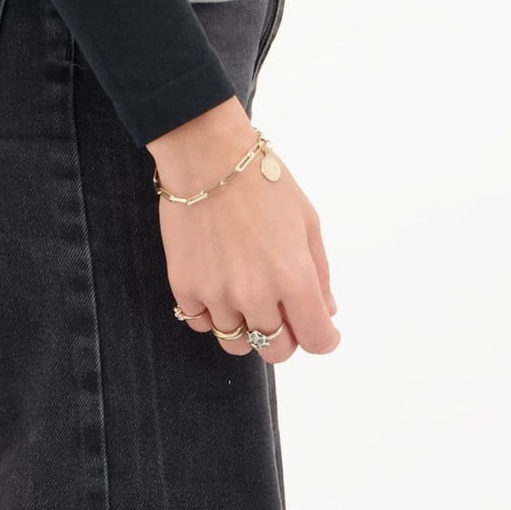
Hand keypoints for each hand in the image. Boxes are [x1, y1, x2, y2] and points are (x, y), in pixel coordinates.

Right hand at [149, 98, 340, 364]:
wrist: (207, 158)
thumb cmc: (264, 183)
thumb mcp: (307, 223)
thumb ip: (318, 274)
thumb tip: (326, 311)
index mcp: (293, 278)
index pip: (317, 340)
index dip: (323, 337)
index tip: (318, 326)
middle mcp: (255, 295)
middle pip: (276, 351)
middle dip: (284, 337)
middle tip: (280, 310)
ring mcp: (216, 294)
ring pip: (236, 343)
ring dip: (246, 326)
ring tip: (245, 294)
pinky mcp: (185, 287)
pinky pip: (202, 323)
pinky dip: (213, 313)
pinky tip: (218, 284)